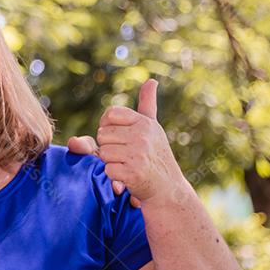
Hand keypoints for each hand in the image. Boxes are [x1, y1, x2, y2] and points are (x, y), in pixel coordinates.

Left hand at [98, 79, 188, 205]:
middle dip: (108, 146)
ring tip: (126, 164)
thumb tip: (151, 81)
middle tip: (124, 154)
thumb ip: (148, 104)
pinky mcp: (133, 172)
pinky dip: (113, 175)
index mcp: (144, 122)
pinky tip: (127, 176)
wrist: (167, 189)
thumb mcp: (153, 128)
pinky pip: (107, 169)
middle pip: (103, 134)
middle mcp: (142, 135)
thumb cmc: (156, 156)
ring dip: (110, 161)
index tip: (117, 136)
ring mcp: (138, 154)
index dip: (107, 125)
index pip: (110, 114)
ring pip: (103, 152)